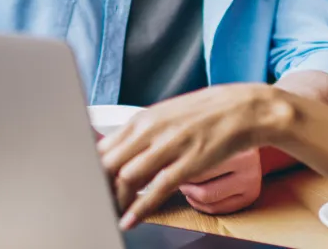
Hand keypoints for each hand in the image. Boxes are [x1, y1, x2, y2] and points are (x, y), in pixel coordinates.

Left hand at [98, 84, 292, 228]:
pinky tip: (131, 219)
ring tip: (108, 214)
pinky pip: (157, 189)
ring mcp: (169, 146)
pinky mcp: (188, 162)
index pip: (103, 146)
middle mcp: (151, 130)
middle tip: (91, 203)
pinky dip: (140, 207)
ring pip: (128, 176)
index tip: (84, 184)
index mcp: (143, 119)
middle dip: (97, 186)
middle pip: (109, 162)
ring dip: (115, 199)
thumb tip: (118, 150)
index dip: (90, 169)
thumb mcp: (166, 116)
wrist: (244, 109)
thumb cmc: (204, 114)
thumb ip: (142, 134)